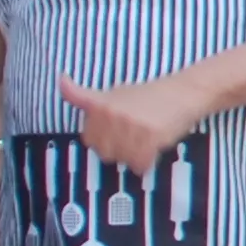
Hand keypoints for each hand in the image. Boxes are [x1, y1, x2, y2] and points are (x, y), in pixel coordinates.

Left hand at [59, 72, 201, 174]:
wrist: (184, 93)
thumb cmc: (149, 95)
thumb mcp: (114, 93)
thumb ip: (85, 96)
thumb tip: (60, 81)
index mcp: (100, 104)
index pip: (89, 138)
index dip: (103, 139)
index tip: (117, 130)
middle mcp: (112, 115)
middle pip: (104, 152)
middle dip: (119, 148)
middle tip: (135, 134)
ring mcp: (130, 126)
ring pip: (123, 160)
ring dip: (135, 155)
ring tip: (146, 138)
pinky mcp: (149, 137)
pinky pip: (140, 164)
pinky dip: (147, 162)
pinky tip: (154, 147)